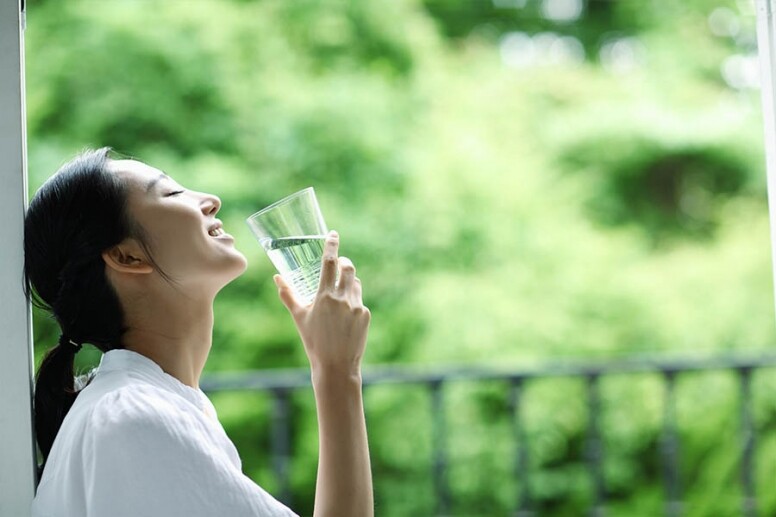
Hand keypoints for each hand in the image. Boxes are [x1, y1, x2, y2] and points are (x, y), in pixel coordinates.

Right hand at [274, 231, 370, 377]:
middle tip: (339, 264)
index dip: (332, 245)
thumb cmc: (314, 342)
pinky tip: (344, 317)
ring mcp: (357, 306)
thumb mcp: (299, 317)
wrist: (336, 366)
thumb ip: (288, 295)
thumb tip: (277, 278)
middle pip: (348, 268)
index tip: (333, 234)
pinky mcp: (366, 315)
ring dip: (348, 282)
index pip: (329, 262)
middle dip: (344, 262)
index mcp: (324, 296)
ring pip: (355, 284)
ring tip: (338, 294)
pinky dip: (352, 302)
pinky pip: (359, 301)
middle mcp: (343, 298)